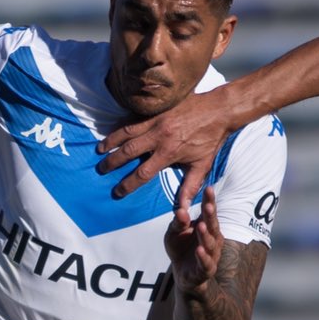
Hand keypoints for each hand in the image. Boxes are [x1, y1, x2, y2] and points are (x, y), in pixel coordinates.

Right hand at [99, 94, 230, 210]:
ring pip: (126, 131)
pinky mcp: (156, 110)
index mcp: (169, 152)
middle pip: (128, 151)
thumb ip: (189, 187)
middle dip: (112, 162)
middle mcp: (158, 136)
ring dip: (110, 141)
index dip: (128, 184)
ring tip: (99, 150)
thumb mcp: (202, 165)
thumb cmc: (211, 139)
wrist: (219, 109)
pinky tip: (112, 132)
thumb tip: (182, 209)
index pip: (142, 173)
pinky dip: (121, 126)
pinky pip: (133, 118)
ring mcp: (155, 121)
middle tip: (101, 170)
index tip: (117, 192)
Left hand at [164, 186, 222, 291]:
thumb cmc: (181, 249)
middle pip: (213, 226)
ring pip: (210, 245)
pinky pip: (206, 263)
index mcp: (206, 227)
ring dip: (206, 236)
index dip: (210, 201)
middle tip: (208, 205)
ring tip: (201, 226)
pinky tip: (199, 250)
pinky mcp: (205, 270)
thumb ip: (178, 223)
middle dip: (211, 216)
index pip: (209, 212)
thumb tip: (181, 211)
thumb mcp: (174, 233)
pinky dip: (203, 257)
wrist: (183, 274)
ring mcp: (211, 255)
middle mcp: (213, 239)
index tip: (209, 188)